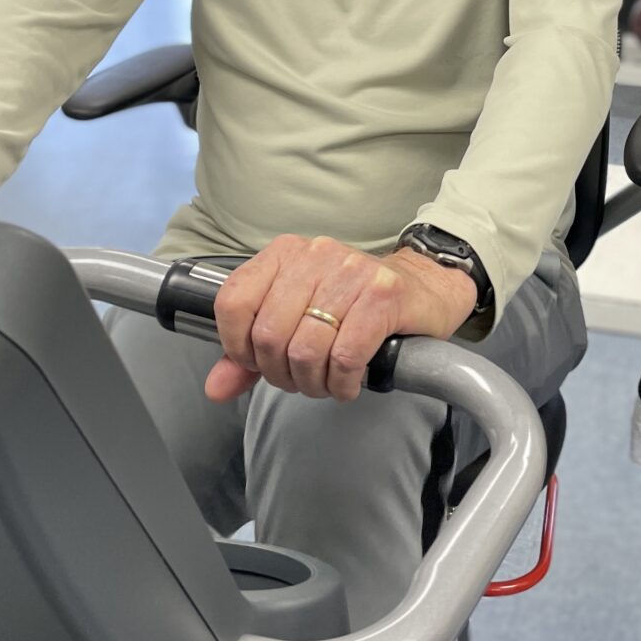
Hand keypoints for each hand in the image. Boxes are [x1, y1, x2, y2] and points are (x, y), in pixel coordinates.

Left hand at [205, 234, 477, 404]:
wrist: (426, 289)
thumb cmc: (356, 306)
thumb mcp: (298, 320)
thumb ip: (251, 353)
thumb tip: (215, 387)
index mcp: (285, 254)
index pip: (233, 301)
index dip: (238, 346)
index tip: (259, 363)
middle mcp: (315, 255)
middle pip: (270, 334)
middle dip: (282, 374)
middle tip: (302, 380)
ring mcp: (351, 271)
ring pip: (307, 349)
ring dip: (314, 382)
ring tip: (327, 383)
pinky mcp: (384, 293)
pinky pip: (346, 355)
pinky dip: (343, 381)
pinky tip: (350, 382)